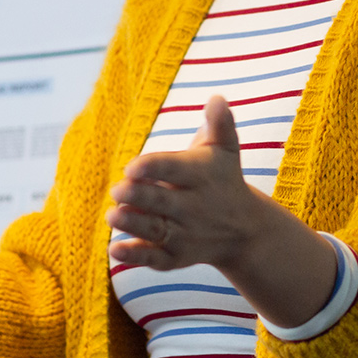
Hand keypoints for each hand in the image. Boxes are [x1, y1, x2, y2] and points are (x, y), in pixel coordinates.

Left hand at [106, 95, 269, 271]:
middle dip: (139, 197)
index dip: (154, 168)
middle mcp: (193, 207)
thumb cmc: (224, 178)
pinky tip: (115, 250)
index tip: (132, 166)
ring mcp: (185, 234)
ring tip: (112, 215)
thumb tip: (217, 98)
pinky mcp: (176, 257)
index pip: (175, 170)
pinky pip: (155, 259)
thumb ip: (219, 124)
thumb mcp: (225, 150)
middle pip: (163, 202)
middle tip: (116, 190)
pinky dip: (136, 257)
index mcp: (200, 176)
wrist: (245, 230)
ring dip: (133, 225)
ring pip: (156, 231)